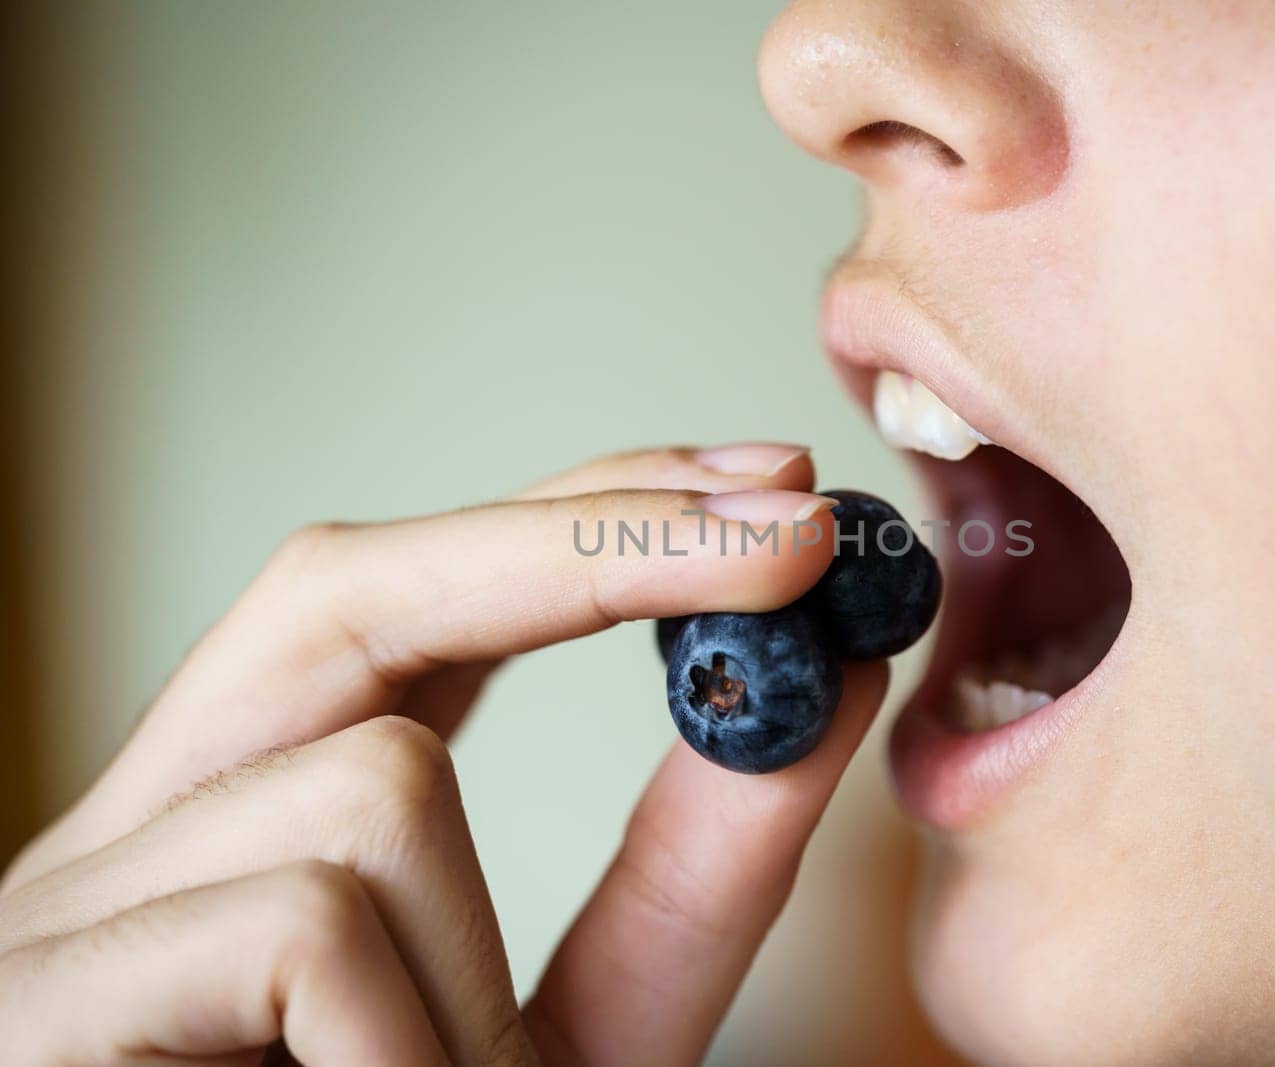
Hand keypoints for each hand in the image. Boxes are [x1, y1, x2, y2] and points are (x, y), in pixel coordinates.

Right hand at [0, 444, 887, 1065]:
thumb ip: (683, 880)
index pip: (408, 603)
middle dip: (592, 541)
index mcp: (249, 827)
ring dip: (483, 973)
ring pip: (375, 782)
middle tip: (796, 525)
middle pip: (347, 587)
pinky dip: (409, 1046)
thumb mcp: (576, 1041)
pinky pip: (307, 929)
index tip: (772, 488)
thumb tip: (820, 690)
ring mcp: (66, 919)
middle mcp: (140, 838)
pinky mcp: (39, 1009)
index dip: (583, 519)